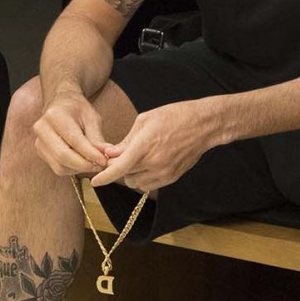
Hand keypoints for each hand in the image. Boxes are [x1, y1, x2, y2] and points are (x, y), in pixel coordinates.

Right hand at [34, 92, 114, 178]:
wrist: (60, 104)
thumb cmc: (77, 109)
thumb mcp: (91, 117)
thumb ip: (97, 137)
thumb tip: (108, 154)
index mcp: (55, 116)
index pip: (74, 140)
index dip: (90, 153)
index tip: (104, 161)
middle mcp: (42, 129)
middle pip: (63, 156)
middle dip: (84, 165)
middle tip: (100, 166)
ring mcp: (38, 142)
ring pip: (59, 166)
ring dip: (79, 169)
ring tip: (93, 164)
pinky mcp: (40, 152)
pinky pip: (57, 168)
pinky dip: (72, 169)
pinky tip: (83, 163)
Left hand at [89, 98, 218, 192]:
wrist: (204, 125)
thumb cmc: (174, 116)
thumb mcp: (146, 120)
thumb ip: (127, 140)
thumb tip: (112, 154)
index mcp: (145, 145)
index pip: (119, 168)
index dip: (105, 177)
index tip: (94, 181)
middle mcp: (154, 162)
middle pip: (125, 176)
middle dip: (119, 168)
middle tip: (121, 156)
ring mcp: (164, 172)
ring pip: (136, 183)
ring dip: (131, 175)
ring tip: (138, 159)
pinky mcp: (172, 177)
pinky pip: (150, 185)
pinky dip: (144, 178)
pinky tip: (149, 164)